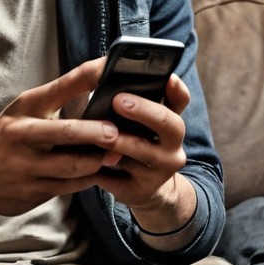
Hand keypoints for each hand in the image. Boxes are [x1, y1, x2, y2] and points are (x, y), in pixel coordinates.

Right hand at [0, 58, 126, 244]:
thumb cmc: (6, 137)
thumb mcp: (25, 109)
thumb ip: (60, 97)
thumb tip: (103, 79)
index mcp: (26, 108)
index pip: (62, 87)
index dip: (90, 76)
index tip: (113, 68)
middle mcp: (23, 135)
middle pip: (66, 133)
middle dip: (95, 133)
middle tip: (118, 132)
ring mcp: (27, 167)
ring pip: (73, 166)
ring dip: (99, 161)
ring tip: (119, 154)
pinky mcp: (33, 192)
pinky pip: (71, 187)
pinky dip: (90, 179)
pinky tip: (102, 173)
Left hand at [92, 74, 197, 237]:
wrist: (145, 189)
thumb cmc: (136, 144)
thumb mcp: (139, 125)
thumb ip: (134, 102)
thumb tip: (105, 73)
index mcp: (171, 124)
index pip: (181, 101)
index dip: (176, 89)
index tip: (166, 76)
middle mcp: (173, 148)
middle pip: (169, 125)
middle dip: (144, 111)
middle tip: (118, 100)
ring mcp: (159, 172)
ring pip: (140, 152)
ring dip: (117, 139)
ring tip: (96, 129)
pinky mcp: (139, 192)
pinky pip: (117, 177)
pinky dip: (99, 166)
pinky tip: (82, 157)